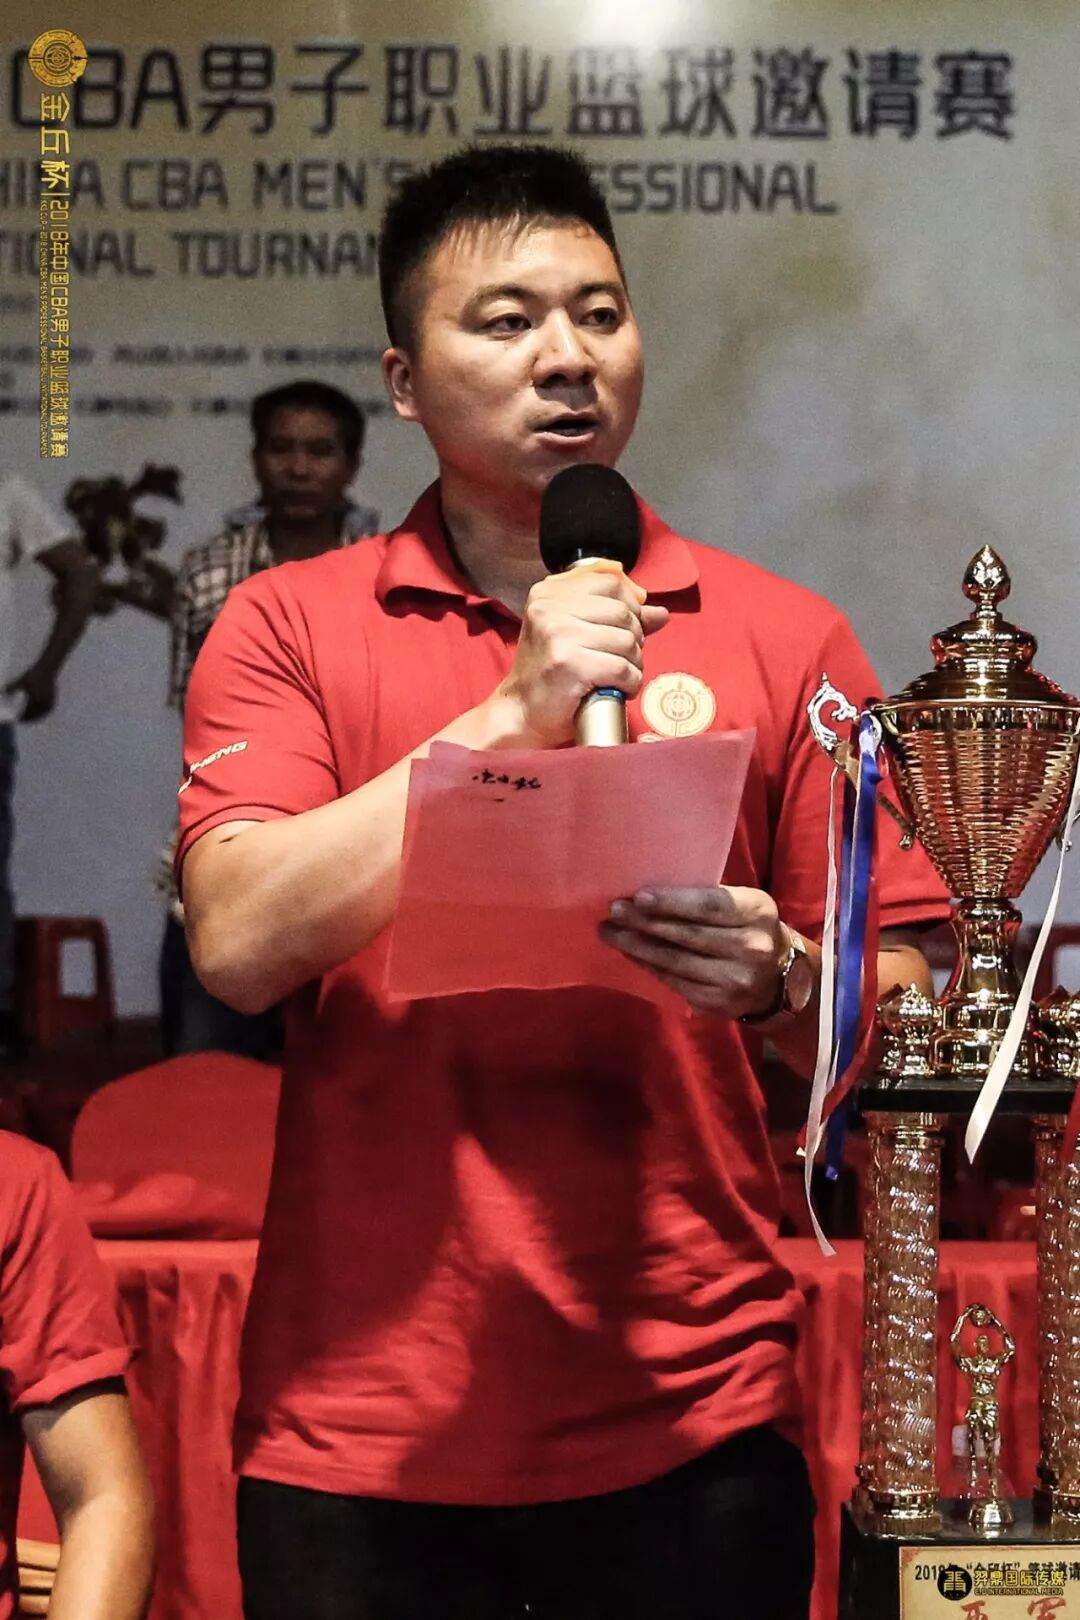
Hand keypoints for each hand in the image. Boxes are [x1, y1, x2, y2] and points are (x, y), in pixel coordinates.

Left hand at [4, 663, 56, 721]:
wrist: (47, 669)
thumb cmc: (33, 675)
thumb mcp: (21, 680)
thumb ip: (11, 687)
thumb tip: (2, 692)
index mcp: (35, 700)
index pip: (28, 713)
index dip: (22, 718)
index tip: (17, 720)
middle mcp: (43, 703)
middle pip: (35, 716)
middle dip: (29, 719)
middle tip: (22, 720)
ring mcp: (49, 702)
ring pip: (42, 714)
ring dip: (36, 717)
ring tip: (31, 718)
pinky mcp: (53, 699)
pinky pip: (48, 710)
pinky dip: (43, 713)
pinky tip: (40, 713)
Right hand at [490, 563, 668, 747]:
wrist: (522, 712)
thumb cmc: (550, 673)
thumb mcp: (576, 633)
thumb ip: (616, 617)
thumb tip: (661, 613)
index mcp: (549, 592)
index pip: (611, 583)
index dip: (631, 606)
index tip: (627, 630)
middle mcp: (550, 607)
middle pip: (623, 612)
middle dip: (634, 640)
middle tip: (622, 660)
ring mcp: (558, 634)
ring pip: (626, 641)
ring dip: (634, 664)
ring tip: (620, 677)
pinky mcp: (568, 663)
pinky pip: (621, 668)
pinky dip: (630, 683)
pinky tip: (619, 689)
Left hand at [599, 885, 791, 1016]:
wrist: (780, 979)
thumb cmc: (749, 928)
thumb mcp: (743, 905)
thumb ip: (707, 898)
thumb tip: (649, 892)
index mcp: (757, 912)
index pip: (711, 906)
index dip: (673, 903)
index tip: (639, 897)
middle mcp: (751, 947)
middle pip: (688, 935)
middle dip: (645, 923)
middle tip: (614, 911)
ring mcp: (736, 980)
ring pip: (676, 962)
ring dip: (637, 946)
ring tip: (611, 932)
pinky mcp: (720, 1004)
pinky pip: (675, 982)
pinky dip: (649, 966)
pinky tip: (631, 954)